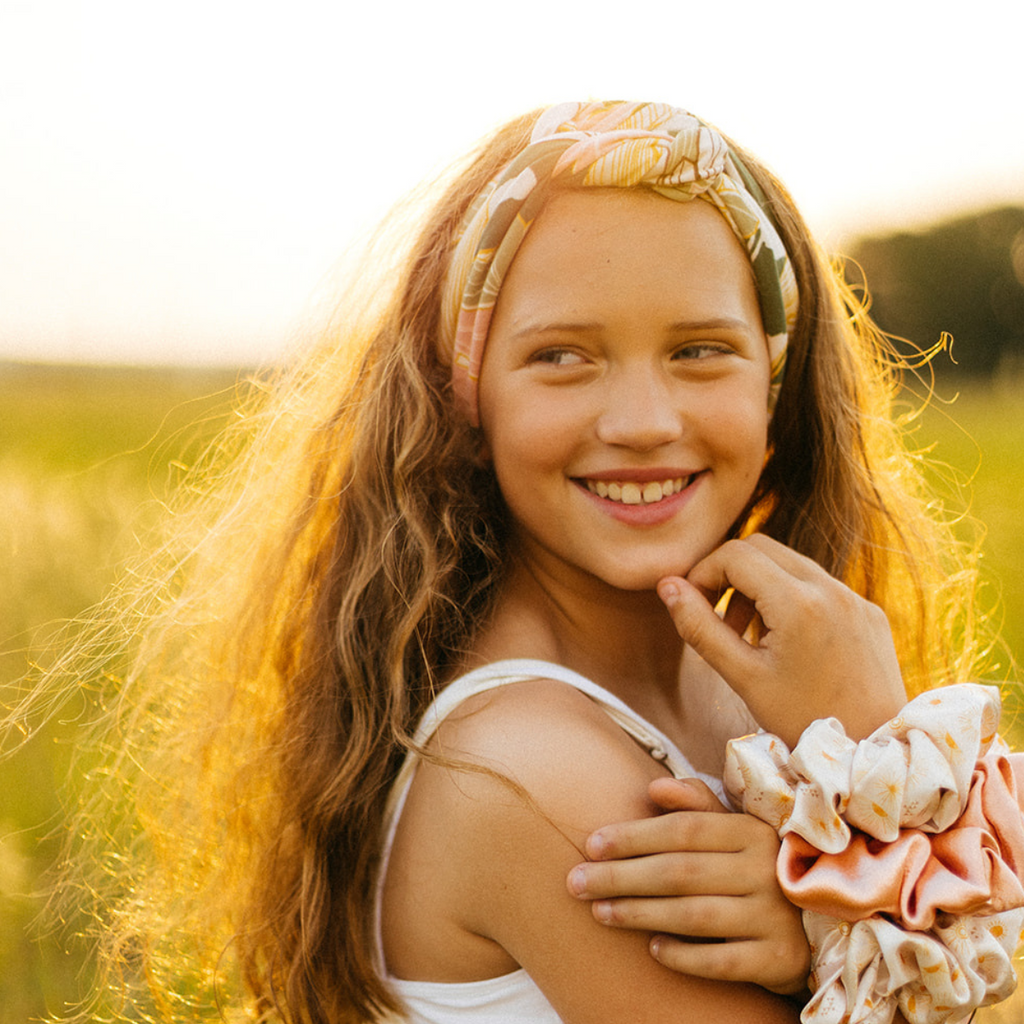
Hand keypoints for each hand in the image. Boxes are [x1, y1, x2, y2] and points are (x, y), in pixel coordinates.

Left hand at [567, 777, 810, 996]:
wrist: (823, 925)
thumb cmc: (760, 868)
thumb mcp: (738, 829)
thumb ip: (698, 805)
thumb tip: (655, 786)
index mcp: (753, 830)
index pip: (683, 829)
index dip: (634, 836)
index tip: (590, 844)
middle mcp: (767, 870)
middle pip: (679, 872)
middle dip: (620, 876)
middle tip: (575, 883)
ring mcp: (777, 916)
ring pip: (694, 915)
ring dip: (639, 913)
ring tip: (600, 912)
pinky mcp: (781, 959)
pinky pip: (722, 961)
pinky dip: (684, 956)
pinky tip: (653, 949)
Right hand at [658, 534, 906, 745]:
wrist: (873, 751)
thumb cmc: (802, 721)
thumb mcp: (742, 676)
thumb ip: (700, 627)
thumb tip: (666, 586)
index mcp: (798, 603)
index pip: (735, 554)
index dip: (703, 573)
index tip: (692, 605)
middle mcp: (831, 589)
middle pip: (761, 547)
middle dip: (729, 574)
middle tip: (717, 617)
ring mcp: (854, 598)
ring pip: (790, 563)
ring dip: (758, 586)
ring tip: (749, 636)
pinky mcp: (868, 611)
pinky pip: (819, 585)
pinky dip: (790, 598)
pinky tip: (786, 643)